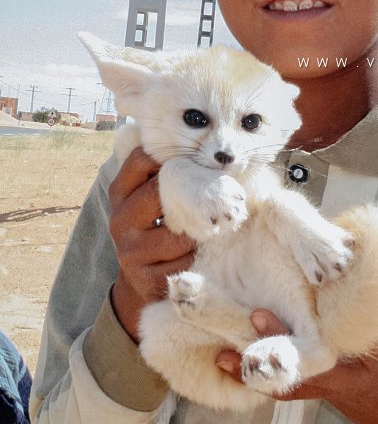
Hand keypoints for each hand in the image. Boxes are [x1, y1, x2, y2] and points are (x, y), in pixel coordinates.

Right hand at [108, 147, 195, 342]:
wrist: (143, 280)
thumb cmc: (155, 229)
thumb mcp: (149, 200)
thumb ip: (162, 174)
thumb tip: (195, 143)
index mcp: (120, 194)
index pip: (141, 160)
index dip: (169, 156)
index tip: (191, 161)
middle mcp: (120, 220)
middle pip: (160, 193)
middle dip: (191, 195)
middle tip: (212, 199)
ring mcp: (131, 252)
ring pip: (178, 233)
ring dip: (198, 233)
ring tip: (204, 232)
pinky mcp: (147, 279)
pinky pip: (185, 262)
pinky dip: (196, 258)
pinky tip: (195, 257)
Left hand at [216, 272, 377, 423]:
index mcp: (376, 370)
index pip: (334, 354)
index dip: (299, 338)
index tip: (265, 314)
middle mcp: (347, 383)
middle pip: (298, 372)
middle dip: (266, 353)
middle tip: (233, 334)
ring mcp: (332, 391)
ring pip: (288, 383)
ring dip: (255, 369)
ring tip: (220, 351)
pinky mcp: (324, 392)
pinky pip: (291, 385)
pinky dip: (266, 376)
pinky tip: (235, 362)